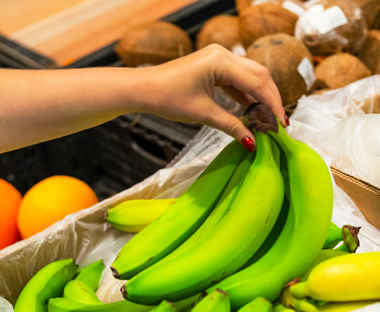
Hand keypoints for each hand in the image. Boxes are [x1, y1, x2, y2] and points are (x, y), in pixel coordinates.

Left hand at [138, 44, 287, 150]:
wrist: (143, 89)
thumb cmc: (168, 99)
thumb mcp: (203, 114)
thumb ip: (232, 126)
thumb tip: (252, 143)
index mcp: (221, 61)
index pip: (258, 82)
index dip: (272, 104)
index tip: (282, 124)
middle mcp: (222, 53)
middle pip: (259, 74)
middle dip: (270, 98)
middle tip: (278, 122)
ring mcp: (218, 57)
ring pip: (249, 75)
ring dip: (259, 96)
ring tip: (267, 118)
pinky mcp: (212, 65)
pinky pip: (236, 78)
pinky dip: (245, 93)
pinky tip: (251, 110)